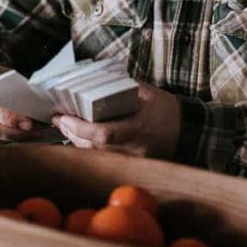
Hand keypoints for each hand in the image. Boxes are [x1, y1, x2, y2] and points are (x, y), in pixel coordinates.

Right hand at [0, 65, 43, 148]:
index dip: (9, 117)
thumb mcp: (3, 75)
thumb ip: (16, 90)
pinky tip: (18, 144)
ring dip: (11, 142)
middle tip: (36, 132)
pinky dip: (3, 147)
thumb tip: (39, 108)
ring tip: (31, 138)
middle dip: (14, 133)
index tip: (29, 123)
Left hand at [51, 83, 181, 158]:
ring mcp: (132, 161)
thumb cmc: (166, 110)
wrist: (188, 132)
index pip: (104, 134)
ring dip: (76, 140)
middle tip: (59, 118)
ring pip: (95, 155)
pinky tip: (79, 136)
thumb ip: (120, 88)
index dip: (80, 127)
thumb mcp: (146, 93)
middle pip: (93, 147)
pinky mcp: (129, 165)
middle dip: (71, 132)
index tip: (64, 116)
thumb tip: (92, 81)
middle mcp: (134, 150)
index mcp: (139, 129)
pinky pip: (102, 158)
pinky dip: (88, 147)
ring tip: (65, 124)